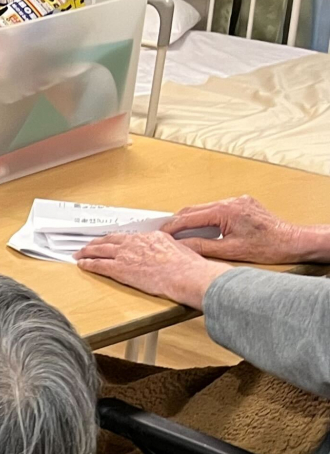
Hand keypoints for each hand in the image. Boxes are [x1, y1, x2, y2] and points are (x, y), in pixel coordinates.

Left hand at [75, 229, 226, 310]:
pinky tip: (82, 264)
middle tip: (88, 245)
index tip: (111, 242)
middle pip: (110, 240)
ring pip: (100, 250)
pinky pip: (98, 265)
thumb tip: (169, 252)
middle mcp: (135, 243)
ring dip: (87, 251)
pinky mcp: (120, 268)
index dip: (116, 240)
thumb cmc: (188, 267)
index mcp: (151, 237)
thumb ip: (169, 249)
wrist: (185, 275)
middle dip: (97, 242)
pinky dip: (88, 264)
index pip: (128, 237)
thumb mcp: (180, 250)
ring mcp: (126, 255)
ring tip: (80, 253)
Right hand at [164, 195, 323, 264]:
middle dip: (178, 222)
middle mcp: (231, 202)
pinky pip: (217, 209)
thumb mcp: (230, 251)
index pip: (189, 217)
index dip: (172, 227)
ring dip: (192, 221)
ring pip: (205, 209)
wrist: (293, 241)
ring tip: (182, 234)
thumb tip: (181, 246)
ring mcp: (237, 201)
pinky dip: (206, 219)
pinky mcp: (242, 205)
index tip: (160, 234)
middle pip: (194, 210)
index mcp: (225, 211)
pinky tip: (203, 229)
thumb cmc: (269, 246)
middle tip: (165, 234)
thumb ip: (201, 247)